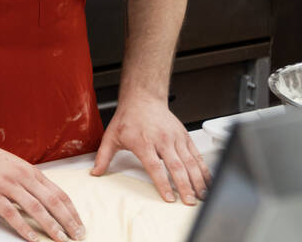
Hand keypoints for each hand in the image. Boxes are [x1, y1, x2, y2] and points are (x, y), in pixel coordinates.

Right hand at [0, 135, 85, 241]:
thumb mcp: (15, 165)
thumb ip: (30, 180)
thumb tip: (46, 199)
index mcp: (30, 171)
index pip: (59, 193)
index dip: (72, 211)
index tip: (79, 224)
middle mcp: (22, 177)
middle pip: (52, 201)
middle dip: (68, 221)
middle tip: (77, 236)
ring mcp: (7, 185)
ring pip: (35, 208)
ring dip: (50, 226)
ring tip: (60, 239)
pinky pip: (10, 213)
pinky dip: (23, 228)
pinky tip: (32, 238)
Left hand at [91, 94, 209, 204]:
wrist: (143, 98)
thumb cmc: (128, 118)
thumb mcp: (111, 136)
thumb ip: (104, 156)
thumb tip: (95, 172)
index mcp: (143, 142)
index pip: (155, 166)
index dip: (163, 183)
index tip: (169, 198)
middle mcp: (162, 140)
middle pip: (176, 166)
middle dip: (185, 186)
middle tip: (189, 202)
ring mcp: (175, 138)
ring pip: (190, 162)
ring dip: (198, 180)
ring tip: (202, 196)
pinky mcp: (184, 137)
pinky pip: (197, 155)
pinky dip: (204, 169)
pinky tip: (207, 181)